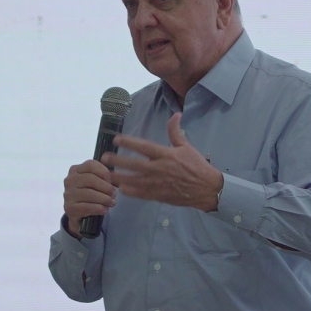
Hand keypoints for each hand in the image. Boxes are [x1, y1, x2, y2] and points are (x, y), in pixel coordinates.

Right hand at [63, 159, 116, 237]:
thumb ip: (105, 178)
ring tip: (111, 203)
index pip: (90, 165)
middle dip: (106, 187)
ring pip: (89, 194)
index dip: (104, 172)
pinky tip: (104, 209)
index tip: (112, 181)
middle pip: (90, 179)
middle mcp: (69, 180)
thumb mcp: (96, 184)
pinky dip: (98, 208)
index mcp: (76, 170)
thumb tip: (118, 175)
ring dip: (104, 199)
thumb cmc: (90, 196)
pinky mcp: (69, 208)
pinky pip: (86, 207)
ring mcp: (68, 194)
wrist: (79, 216)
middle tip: (114, 194)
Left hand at [105, 113, 223, 210]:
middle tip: (104, 158)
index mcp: (166, 155)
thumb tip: (175, 115)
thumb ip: (176, 132)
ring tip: (107, 174)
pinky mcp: (159, 195)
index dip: (129, 142)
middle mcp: (160, 169)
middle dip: (117, 161)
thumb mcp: (187, 147)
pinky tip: (120, 188)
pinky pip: (141, 193)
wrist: (206, 189)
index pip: (143, 147)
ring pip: (134, 180)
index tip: (116, 139)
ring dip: (119, 177)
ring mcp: (158, 183)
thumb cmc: (197, 166)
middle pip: (134, 164)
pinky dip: (130, 191)